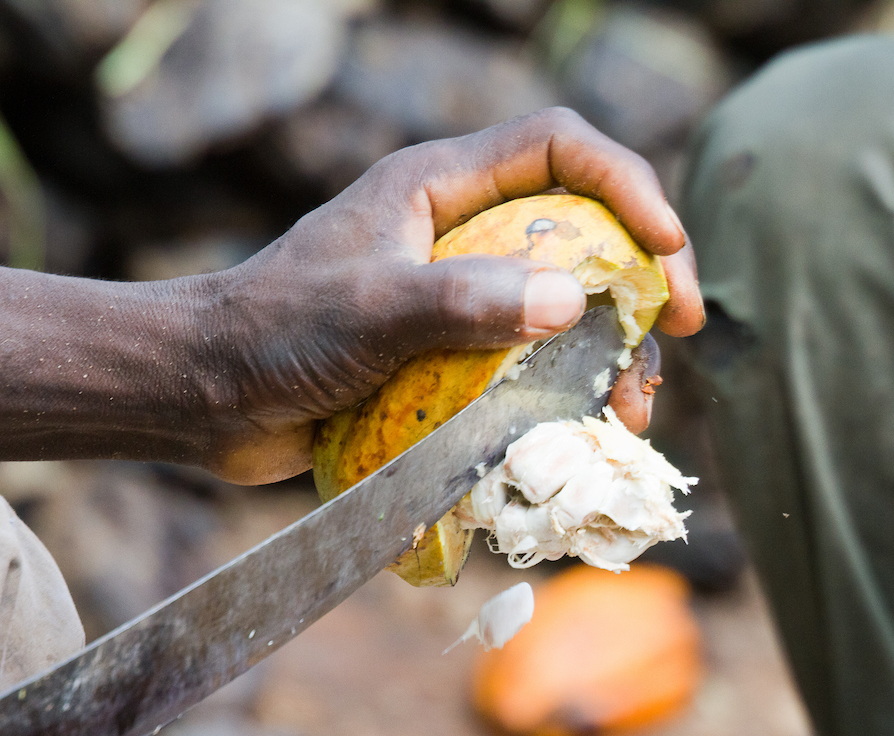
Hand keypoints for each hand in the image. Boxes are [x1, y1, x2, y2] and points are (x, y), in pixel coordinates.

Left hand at [199, 108, 702, 482]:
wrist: (209, 395)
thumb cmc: (272, 333)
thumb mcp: (369, 311)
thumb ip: (465, 301)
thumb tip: (576, 303)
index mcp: (440, 186)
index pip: (559, 148)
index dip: (626, 185)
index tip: (668, 247)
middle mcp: (459, 232)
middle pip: (582, 229)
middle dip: (641, 277)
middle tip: (684, 330)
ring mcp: (458, 295)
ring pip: (566, 306)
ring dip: (611, 351)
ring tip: (635, 406)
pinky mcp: (450, 354)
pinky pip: (530, 361)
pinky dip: (567, 393)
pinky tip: (587, 430)